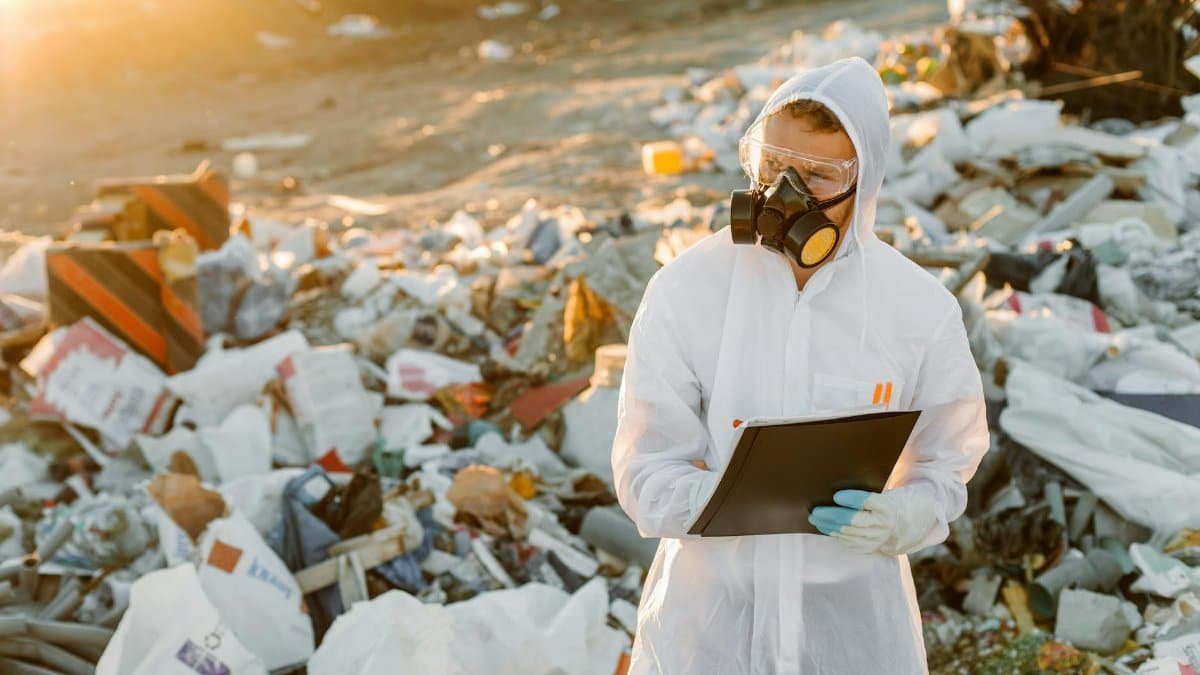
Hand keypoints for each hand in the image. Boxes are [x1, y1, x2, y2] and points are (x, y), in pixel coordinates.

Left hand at [807, 485, 938, 555]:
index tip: (837, 495)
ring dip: (829, 527)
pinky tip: (826, 529)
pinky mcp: (873, 548)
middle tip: (815, 510)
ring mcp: (878, 539)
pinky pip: (851, 543)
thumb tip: (839, 491)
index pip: (868, 501)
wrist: (913, 523)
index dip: (852, 499)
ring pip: (849, 534)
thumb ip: (868, 493)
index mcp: (889, 506)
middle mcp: (884, 525)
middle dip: (831, 516)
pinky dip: (837, 536)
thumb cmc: (894, 501)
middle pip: (853, 521)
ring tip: (815, 519)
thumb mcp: (888, 492)